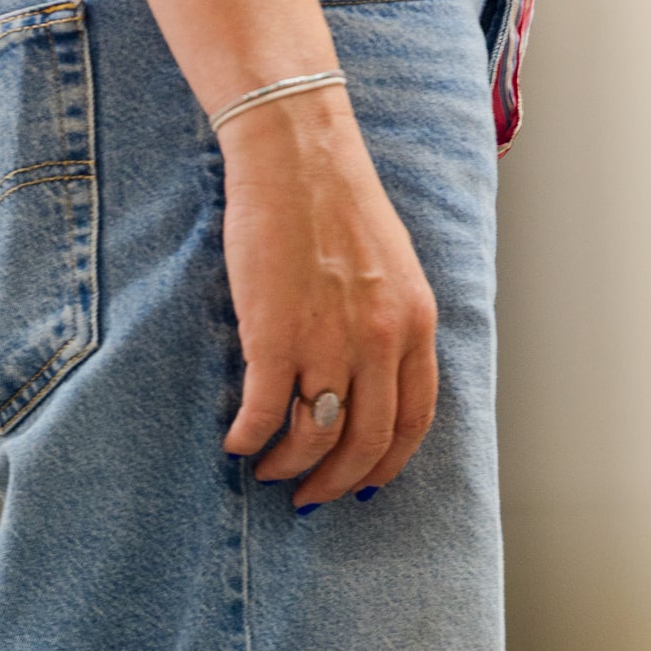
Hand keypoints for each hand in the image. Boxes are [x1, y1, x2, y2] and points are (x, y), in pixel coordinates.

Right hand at [218, 89, 437, 506]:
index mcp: (414, 324)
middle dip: (335, 483)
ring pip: (314, 438)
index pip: (412, 423)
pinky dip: (247, 439)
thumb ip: (392, 329)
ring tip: (267, 467)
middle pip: (366, 444)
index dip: (384, 466)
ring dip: (287, 466)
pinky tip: (235, 442)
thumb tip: (371, 388)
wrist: (295, 154)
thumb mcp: (394, 270)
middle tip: (308, 496)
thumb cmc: (336, 205)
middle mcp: (380, 340)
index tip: (360, 485)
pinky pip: (264, 414)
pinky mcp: (275, 336)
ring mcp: (328, 340)